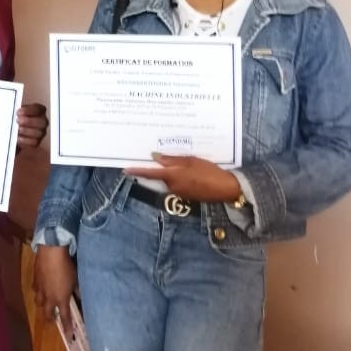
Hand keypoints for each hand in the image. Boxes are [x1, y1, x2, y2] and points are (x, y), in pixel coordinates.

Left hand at [15, 102, 47, 148]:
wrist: (13, 132)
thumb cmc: (16, 119)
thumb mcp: (16, 112)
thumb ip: (16, 111)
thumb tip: (11, 109)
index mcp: (38, 110)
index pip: (38, 108)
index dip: (29, 110)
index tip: (18, 112)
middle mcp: (42, 121)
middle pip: (42, 122)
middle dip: (29, 121)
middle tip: (18, 121)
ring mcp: (41, 132)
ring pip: (39, 133)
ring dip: (26, 131)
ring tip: (17, 130)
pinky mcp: (37, 142)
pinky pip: (34, 142)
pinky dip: (26, 140)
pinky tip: (19, 138)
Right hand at [33, 245, 77, 336]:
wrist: (51, 252)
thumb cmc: (67, 267)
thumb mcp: (76, 280)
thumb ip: (77, 291)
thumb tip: (80, 297)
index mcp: (61, 299)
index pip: (65, 318)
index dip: (68, 329)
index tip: (70, 337)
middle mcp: (49, 297)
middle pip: (47, 314)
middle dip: (50, 319)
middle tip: (53, 319)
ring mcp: (40, 289)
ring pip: (38, 303)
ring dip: (42, 305)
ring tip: (46, 303)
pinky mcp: (34, 280)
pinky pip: (35, 290)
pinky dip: (38, 291)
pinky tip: (41, 288)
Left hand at [123, 153, 241, 201]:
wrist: (225, 189)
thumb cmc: (208, 172)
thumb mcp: (190, 161)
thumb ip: (172, 160)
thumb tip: (155, 156)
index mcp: (172, 176)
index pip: (150, 173)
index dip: (137, 171)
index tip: (125, 170)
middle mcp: (172, 186)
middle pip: (161, 176)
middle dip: (161, 168)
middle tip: (163, 155)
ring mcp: (179, 192)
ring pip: (170, 179)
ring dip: (172, 172)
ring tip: (183, 161)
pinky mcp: (187, 195)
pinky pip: (178, 183)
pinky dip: (180, 177)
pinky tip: (189, 171)